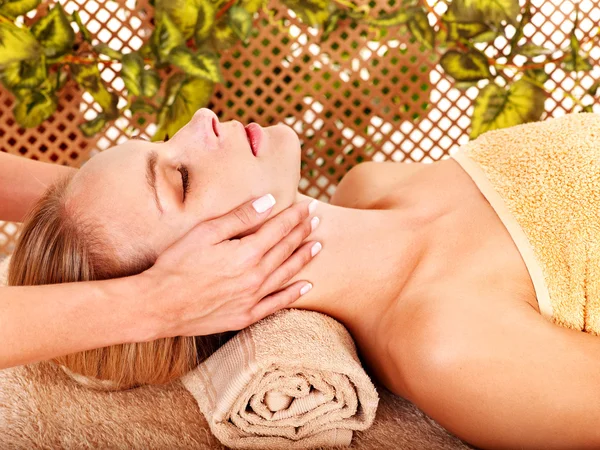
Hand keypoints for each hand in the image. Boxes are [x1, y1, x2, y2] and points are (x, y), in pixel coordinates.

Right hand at [140, 194, 320, 337]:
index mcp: (246, 253)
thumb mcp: (204, 233)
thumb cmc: (176, 265)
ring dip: (304, 257)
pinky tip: (306, 285)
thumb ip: (239, 217)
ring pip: (286, 274)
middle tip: (317, 219)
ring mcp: (252, 299)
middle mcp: (255, 277)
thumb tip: (268, 202)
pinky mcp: (245, 316)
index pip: (279, 229)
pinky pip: (277, 304)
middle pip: (286, 249)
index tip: (309, 206)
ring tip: (318, 245)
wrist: (158, 306)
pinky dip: (293, 294)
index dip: (296, 216)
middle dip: (303, 231)